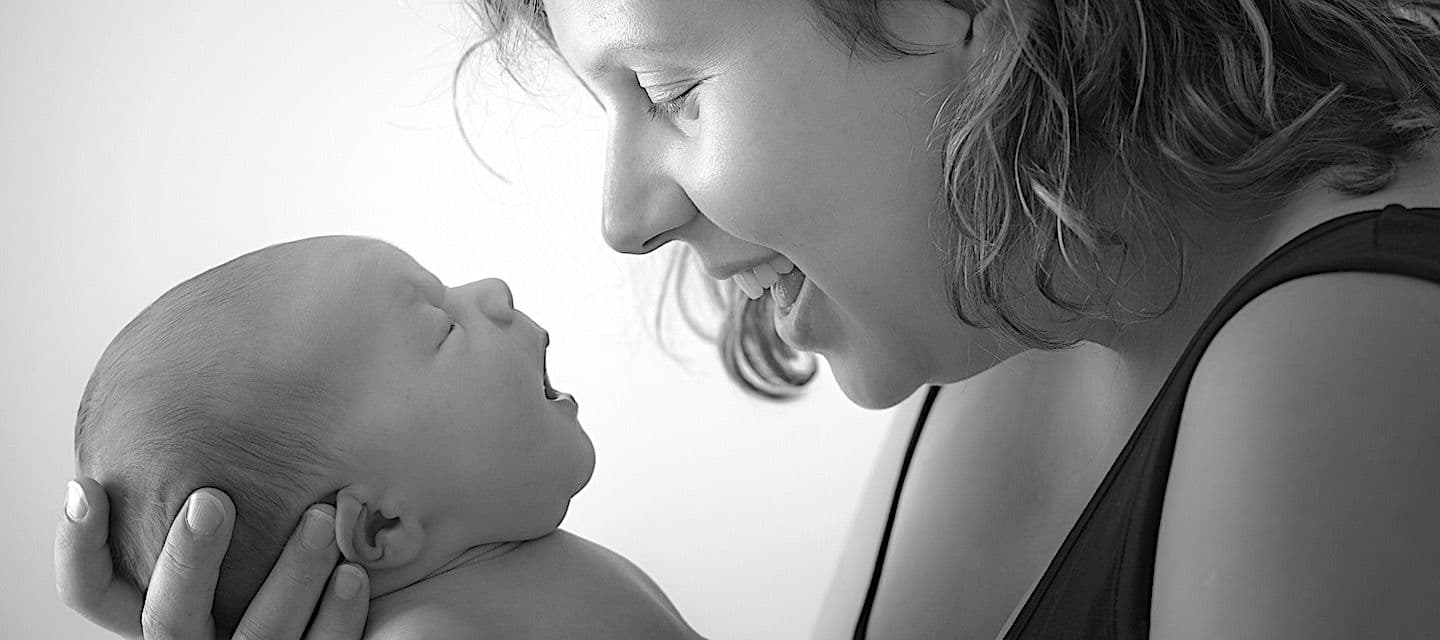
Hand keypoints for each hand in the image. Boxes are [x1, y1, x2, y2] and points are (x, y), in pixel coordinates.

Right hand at [56, 478, 371, 638]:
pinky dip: (337, 614)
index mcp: (166, 603)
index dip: (80, 547)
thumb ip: (206, 481)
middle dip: (188, 560)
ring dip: (288, 576)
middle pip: (168, 621)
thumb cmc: (293, 525)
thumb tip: (172, 398)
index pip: (93, 592)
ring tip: (319, 517)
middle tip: (211, 499)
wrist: (384, 602)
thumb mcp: (244, 503)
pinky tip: (355, 571)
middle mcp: (199, 638)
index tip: (87, 485)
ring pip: (257, 638)